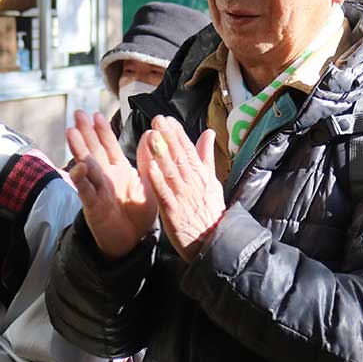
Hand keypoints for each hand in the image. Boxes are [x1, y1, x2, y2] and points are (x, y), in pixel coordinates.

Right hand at [66, 110, 158, 259]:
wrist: (134, 241)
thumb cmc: (140, 213)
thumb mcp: (149, 183)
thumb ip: (148, 161)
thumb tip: (151, 134)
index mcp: (119, 170)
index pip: (109, 146)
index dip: (102, 131)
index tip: (96, 114)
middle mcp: (105, 177)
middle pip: (93, 151)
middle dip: (85, 132)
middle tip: (78, 113)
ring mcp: (97, 190)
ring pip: (86, 166)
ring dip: (79, 149)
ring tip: (71, 131)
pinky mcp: (94, 206)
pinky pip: (86, 190)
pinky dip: (82, 179)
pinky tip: (79, 166)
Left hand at [138, 115, 225, 261]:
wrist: (213, 242)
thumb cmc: (210, 211)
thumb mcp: (212, 182)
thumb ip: (206, 157)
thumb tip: (208, 132)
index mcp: (201, 176)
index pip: (188, 150)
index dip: (178, 134)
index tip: (167, 119)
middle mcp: (193, 183)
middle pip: (179, 157)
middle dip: (169, 138)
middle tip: (157, 119)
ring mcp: (183, 197)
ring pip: (171, 172)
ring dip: (162, 154)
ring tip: (152, 136)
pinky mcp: (173, 211)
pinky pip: (164, 194)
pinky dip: (158, 180)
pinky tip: (150, 167)